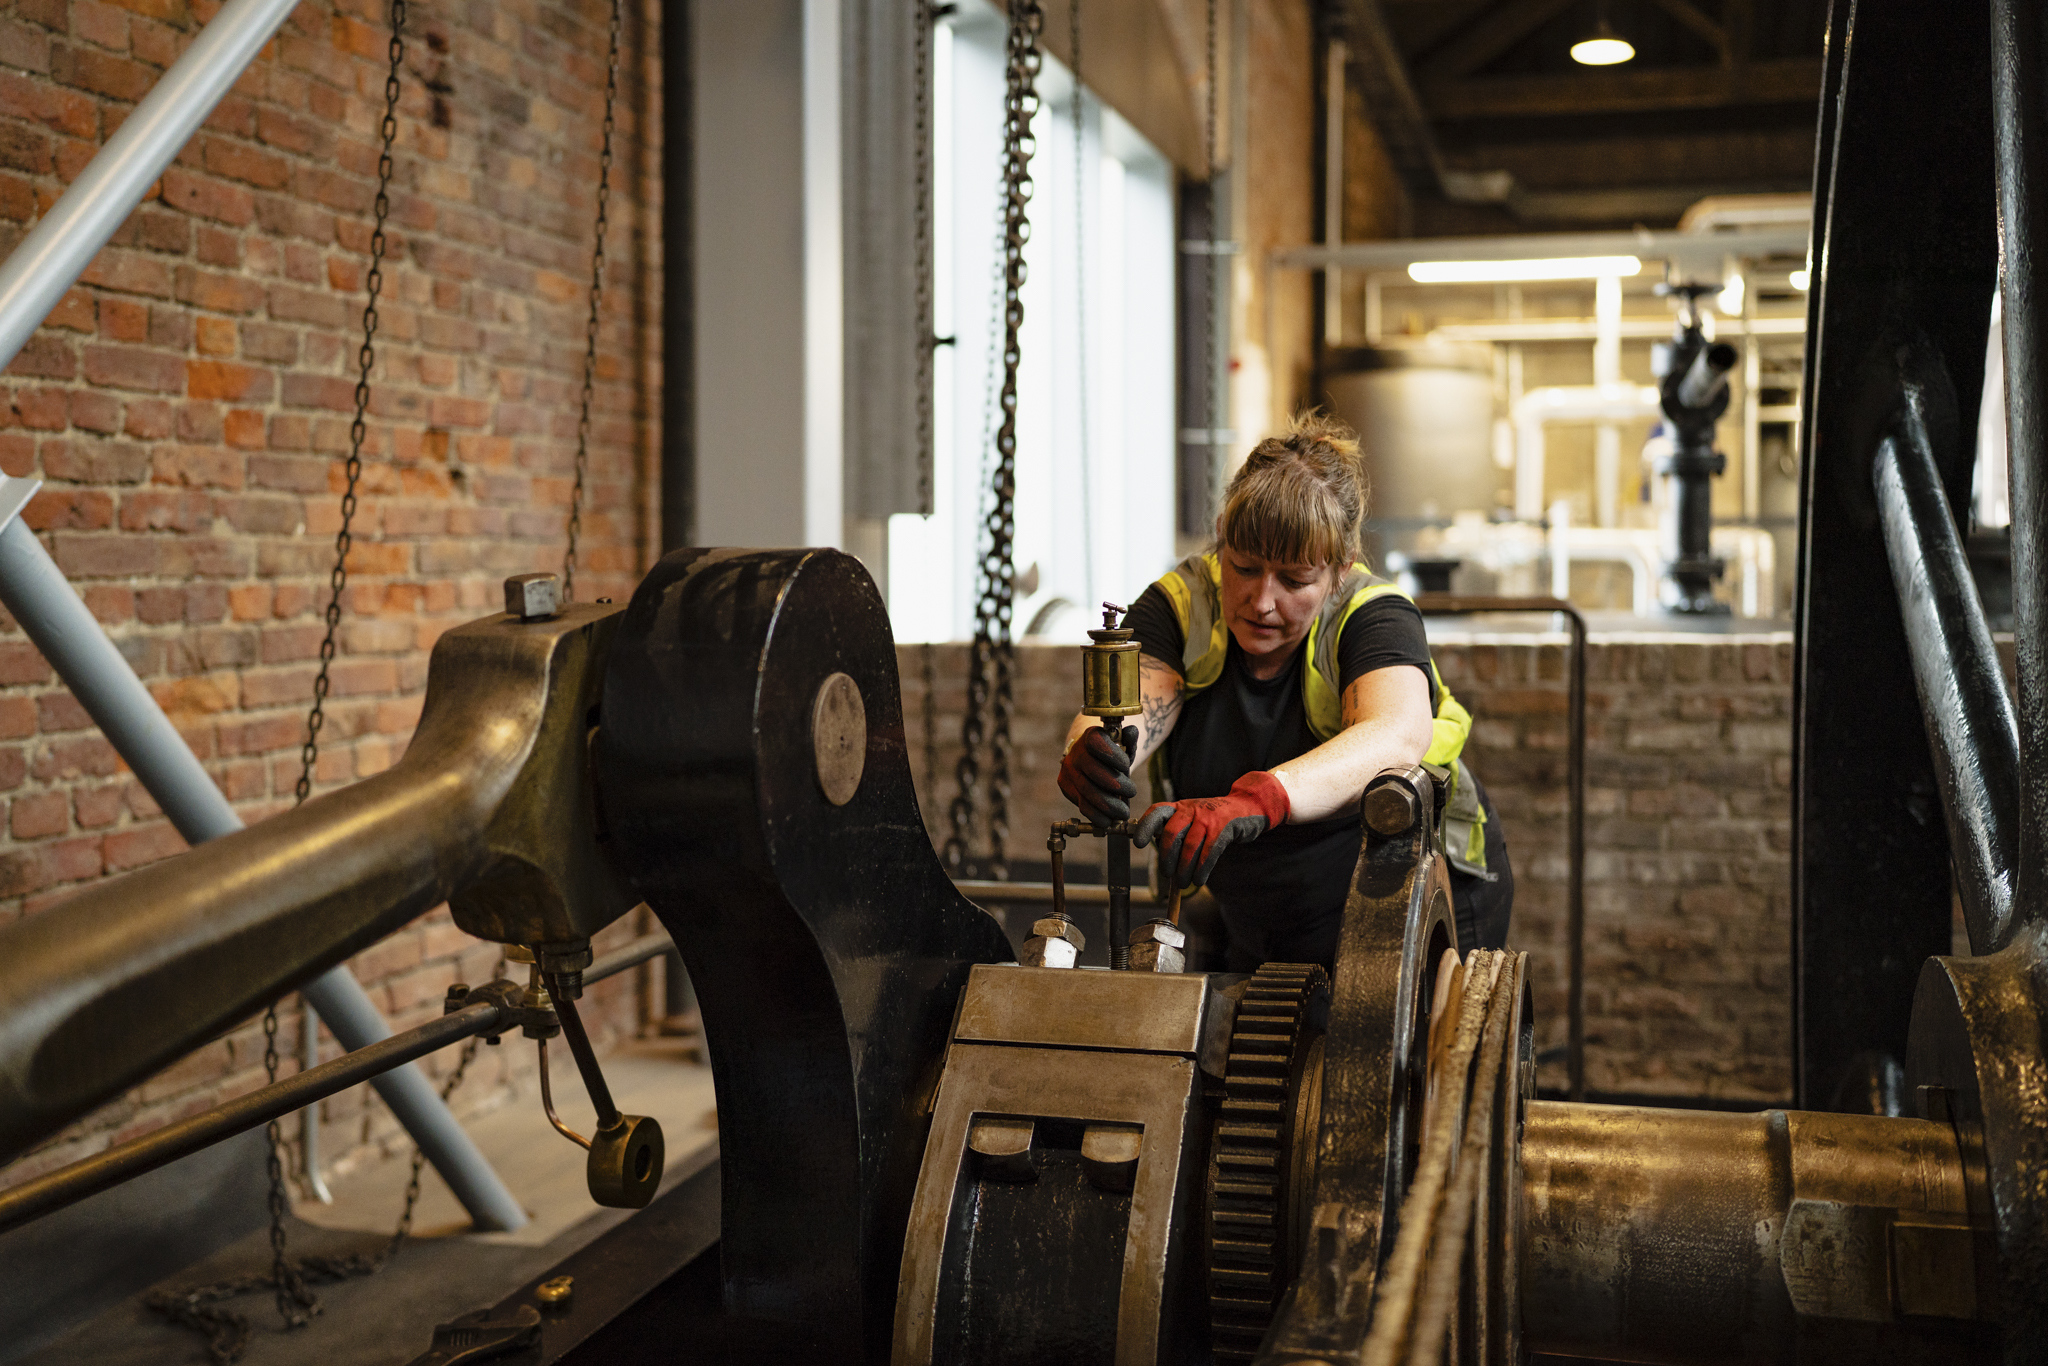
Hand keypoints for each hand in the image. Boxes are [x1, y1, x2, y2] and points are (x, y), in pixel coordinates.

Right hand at [1057, 725, 1137, 824]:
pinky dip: (1096, 815)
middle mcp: (1075, 753)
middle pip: (1092, 769)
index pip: (1096, 742)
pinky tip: (1108, 820)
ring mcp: (1068, 772)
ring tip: (1122, 811)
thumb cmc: (1112, 753)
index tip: (1126, 765)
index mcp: (1090, 736)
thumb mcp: (1123, 744)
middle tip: (1131, 792)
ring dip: (1107, 804)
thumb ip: (1129, 739)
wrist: (1091, 759)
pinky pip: (1081, 804)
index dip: (1111, 754)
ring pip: (1086, 790)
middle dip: (1114, 784)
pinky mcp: (1066, 788)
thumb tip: (1132, 732)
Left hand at [1132, 771, 1290, 888]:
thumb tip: (1162, 858)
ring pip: (1190, 847)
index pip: (1157, 812)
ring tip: (1183, 882)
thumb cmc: (1213, 818)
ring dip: (1184, 869)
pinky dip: (1202, 869)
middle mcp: (1191, 809)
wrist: (1246, 806)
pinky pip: (1208, 853)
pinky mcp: (1223, 829)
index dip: (1145, 827)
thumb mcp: (1192, 816)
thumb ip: (1176, 830)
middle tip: (1167, 873)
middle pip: (1172, 833)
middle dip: (1167, 857)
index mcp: (1180, 806)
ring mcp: (1208, 818)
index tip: (1138, 843)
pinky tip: (1198, 879)